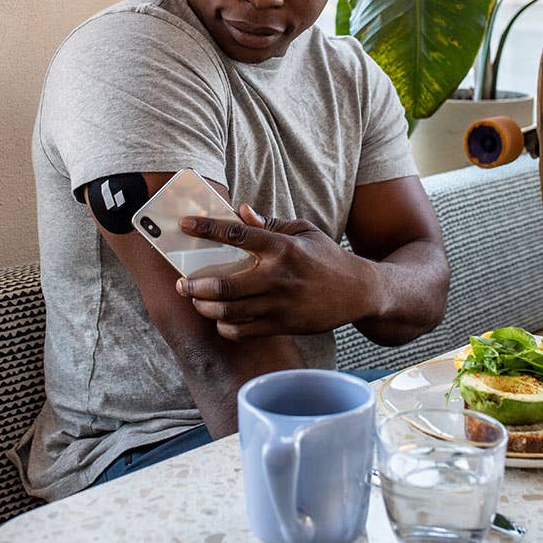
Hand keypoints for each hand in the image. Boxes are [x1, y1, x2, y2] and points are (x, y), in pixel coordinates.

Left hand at [174, 204, 377, 339]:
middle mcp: (278, 276)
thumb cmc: (328, 258)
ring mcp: (280, 304)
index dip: (207, 228)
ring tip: (197, 302)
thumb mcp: (304, 231)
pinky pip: (244, 331)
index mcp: (282, 247)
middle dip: (196, 286)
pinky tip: (220, 319)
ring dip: (206, 308)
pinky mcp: (283, 325)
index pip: (237, 234)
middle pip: (225, 285)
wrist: (359, 292)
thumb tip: (240, 211)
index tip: (184, 224)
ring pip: (230, 312)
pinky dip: (225, 327)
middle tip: (182, 284)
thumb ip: (270, 223)